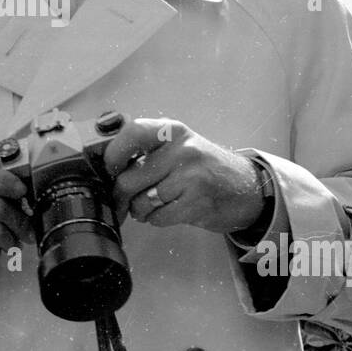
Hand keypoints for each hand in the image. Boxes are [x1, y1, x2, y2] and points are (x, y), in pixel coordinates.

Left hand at [102, 118, 267, 233]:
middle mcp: (182, 150)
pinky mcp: (197, 202)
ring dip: (140, 210)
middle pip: (130, 178)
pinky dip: (156, 219)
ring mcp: (191, 176)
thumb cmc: (204, 167)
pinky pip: (158, 217)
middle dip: (121, 196)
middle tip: (122, 201)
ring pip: (142, 202)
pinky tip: (168, 210)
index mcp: (173, 131)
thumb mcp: (179, 145)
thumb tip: (106, 166)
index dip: (113, 154)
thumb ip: (148, 149)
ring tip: (153, 203)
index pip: (133, 133)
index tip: (110, 169)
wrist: (246, 187)